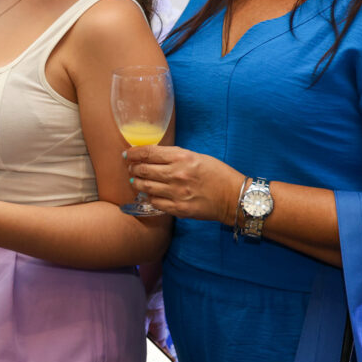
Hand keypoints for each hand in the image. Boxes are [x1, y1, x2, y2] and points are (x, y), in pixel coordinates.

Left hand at [126, 145, 240, 223]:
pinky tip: (149, 194)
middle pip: (143, 170)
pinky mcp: (178, 209)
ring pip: (145, 187)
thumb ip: (175, 156)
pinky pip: (155, 202)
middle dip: (132, 168)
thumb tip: (154, 157)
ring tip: (135, 181)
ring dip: (137, 183)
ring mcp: (176, 193)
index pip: (148, 153)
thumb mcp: (197, 157)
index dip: (134, 153)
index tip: (127, 154)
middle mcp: (176, 174)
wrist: (233, 197)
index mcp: (182, 157)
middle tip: (130, 168)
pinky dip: (149, 197)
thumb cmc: (218, 174)